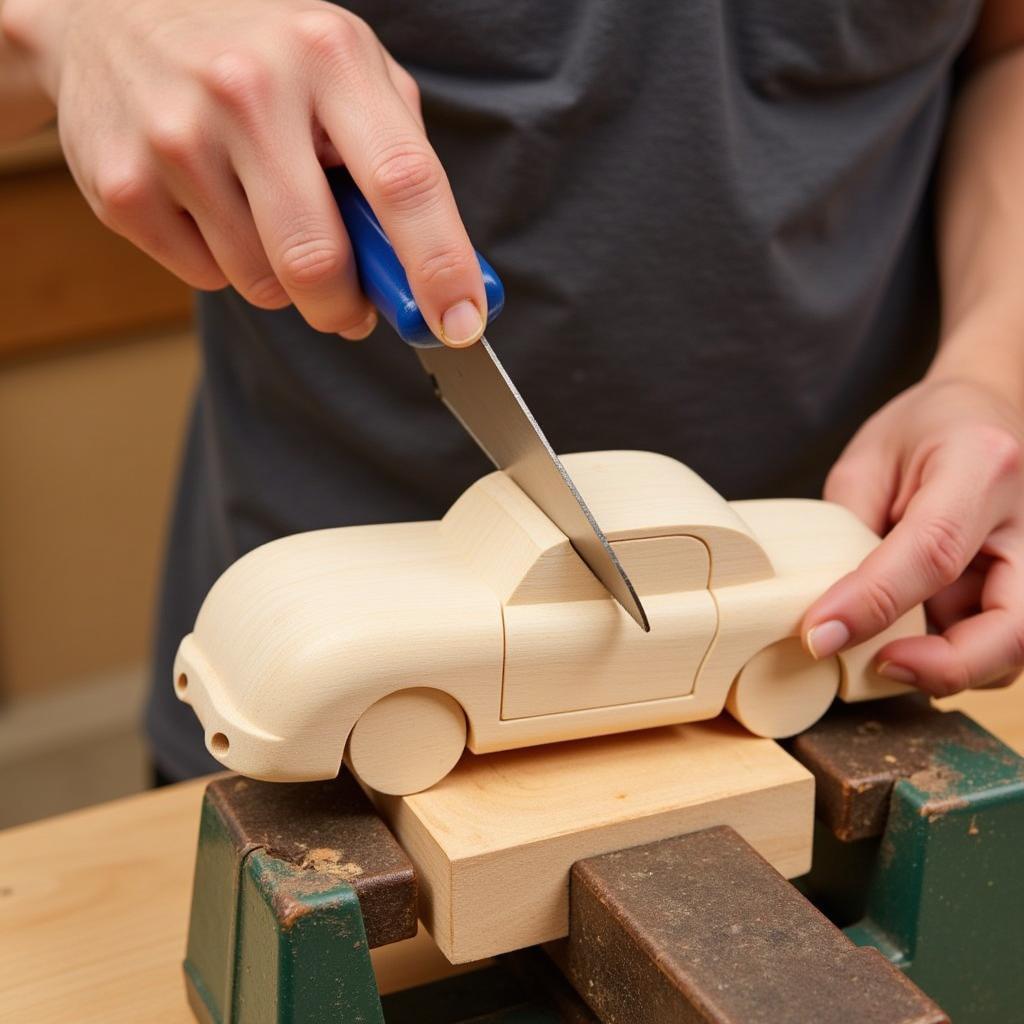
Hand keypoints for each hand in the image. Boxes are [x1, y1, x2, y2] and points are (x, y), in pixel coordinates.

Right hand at [0, 0, 485, 344]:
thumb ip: (399, 160)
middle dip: (344, 306)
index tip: (460, 323)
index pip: (403, 182)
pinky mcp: (122, 185)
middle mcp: (249, 89)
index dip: (439, 265)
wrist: (110, 12)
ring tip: (267, 217)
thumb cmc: (260, 55)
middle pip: (317, 260)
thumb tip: (438, 272)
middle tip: (350, 306)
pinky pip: (206, 278)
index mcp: (329, 56)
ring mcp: (177, 136)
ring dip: (282, 280)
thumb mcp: (345, 70)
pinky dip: (225, 265)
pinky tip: (213, 206)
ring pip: (262, 282)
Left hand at [801, 377, 1023, 695]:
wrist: (984, 410)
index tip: (819, 636)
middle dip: (943, 666)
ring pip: (1014, 649)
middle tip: (877, 666)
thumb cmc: (925, 429)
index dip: (873, 603)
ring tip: (886, 654)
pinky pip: (1001, 643)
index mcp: (983, 465)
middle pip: (1011, 627)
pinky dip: (956, 658)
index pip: (931, 551)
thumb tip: (825, 611)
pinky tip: (914, 644)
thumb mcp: (867, 462)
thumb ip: (849, 531)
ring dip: (949, 669)